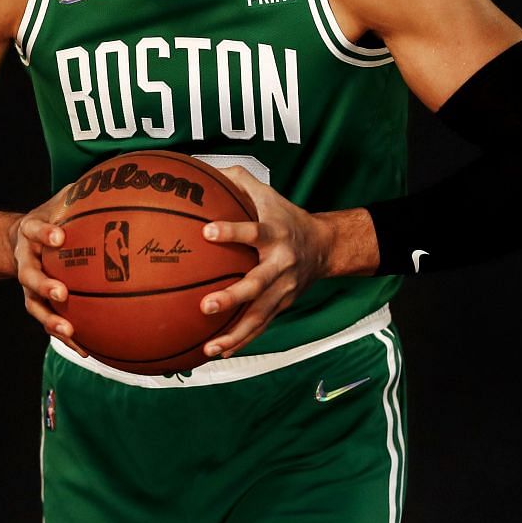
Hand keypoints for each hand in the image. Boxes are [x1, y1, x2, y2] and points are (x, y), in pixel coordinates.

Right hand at [8, 195, 88, 357]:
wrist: (20, 240)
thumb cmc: (52, 217)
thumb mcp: (62, 200)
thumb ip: (84, 193)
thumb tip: (122, 176)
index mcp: (30, 232)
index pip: (34, 230)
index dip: (45, 234)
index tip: (60, 237)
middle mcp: (26, 261)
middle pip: (29, 276)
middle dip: (44, 285)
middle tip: (61, 292)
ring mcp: (28, 287)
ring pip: (34, 306)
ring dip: (51, 320)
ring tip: (70, 331)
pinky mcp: (38, 305)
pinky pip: (50, 323)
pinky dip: (68, 338)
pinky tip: (88, 350)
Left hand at [196, 166, 335, 359]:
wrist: (324, 246)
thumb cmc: (284, 215)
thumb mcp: (266, 192)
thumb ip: (235, 180)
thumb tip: (197, 170)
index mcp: (275, 233)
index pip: (253, 231)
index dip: (231, 231)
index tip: (206, 231)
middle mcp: (281, 264)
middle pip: (257, 284)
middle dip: (232, 297)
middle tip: (205, 306)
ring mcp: (284, 289)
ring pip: (259, 315)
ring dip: (234, 333)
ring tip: (209, 347)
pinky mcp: (282, 306)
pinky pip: (260, 327)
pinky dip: (241, 341)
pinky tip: (218, 352)